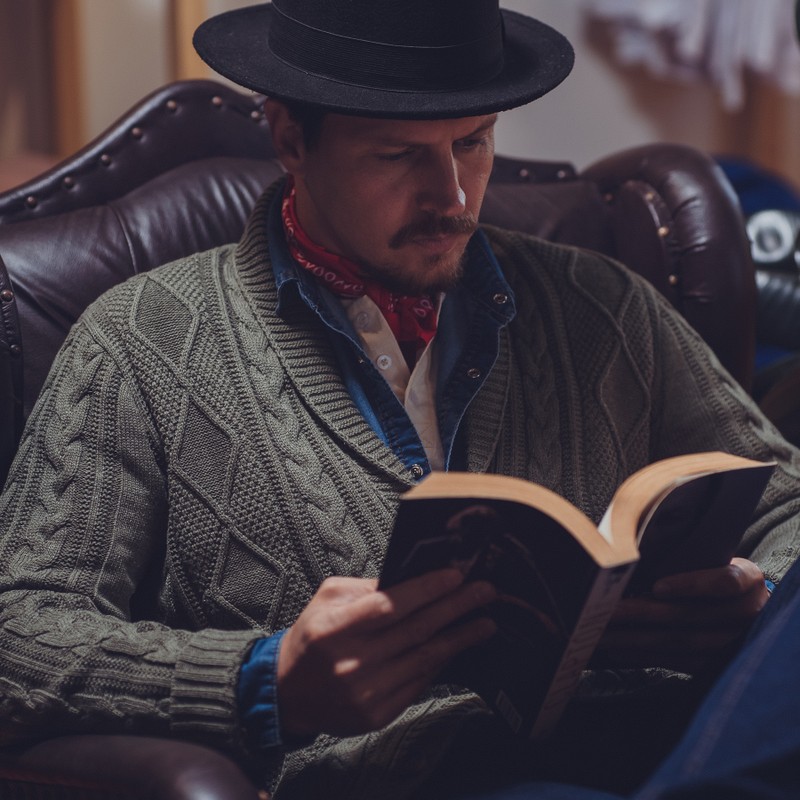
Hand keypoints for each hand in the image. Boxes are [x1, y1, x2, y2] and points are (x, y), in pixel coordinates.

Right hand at [277, 568, 496, 738]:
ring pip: (425, 658)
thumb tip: (411, 577)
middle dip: (456, 607)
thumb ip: (366, 587)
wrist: (289, 691)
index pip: (389, 605)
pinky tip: (458, 647)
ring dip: (460, 637)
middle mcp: (352, 662)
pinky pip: (420, 682)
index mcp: (336, 628)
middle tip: (485, 591)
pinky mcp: (378, 713)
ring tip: (485, 621)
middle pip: (416, 630)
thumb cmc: (312, 637)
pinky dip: (442, 662)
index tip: (456, 575)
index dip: (426, 589)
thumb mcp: (327, 599)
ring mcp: (367, 692)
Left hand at [594, 557, 768, 673]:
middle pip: (691, 616)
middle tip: (608, 610)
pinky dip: (645, 655)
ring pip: (681, 642)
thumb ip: (680, 553)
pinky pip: (677, 661)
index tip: (657, 587)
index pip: (725, 582)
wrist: (743, 606)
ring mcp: (735, 642)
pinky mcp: (718, 664)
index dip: (691, 585)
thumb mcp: (711, 556)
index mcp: (749, 579)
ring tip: (604, 632)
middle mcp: (748, 613)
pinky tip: (619, 649)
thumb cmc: (713, 569)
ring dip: (637, 638)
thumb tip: (627, 545)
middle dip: (643, 613)